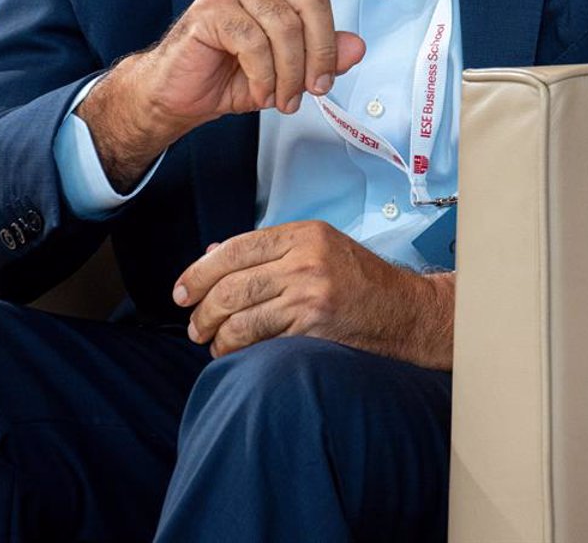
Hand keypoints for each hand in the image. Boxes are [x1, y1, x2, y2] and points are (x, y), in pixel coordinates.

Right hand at [82, 0, 383, 189]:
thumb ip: (324, 56)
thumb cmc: (234, 75)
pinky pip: (255, 44)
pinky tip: (260, 92)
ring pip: (285, 27)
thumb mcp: (291, 71)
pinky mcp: (213, 10)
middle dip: (321, 52)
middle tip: (317, 89)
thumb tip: (357, 46)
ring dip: (291, 74)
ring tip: (286, 99)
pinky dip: (264, 77)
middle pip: (313, 0)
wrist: (180, 94)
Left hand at [172, 220, 454, 369]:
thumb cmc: (360, 281)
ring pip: (240, 314)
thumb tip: (212, 254)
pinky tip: (233, 353)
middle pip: (231, 283)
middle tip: (193, 325)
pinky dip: (237, 349)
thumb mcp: (318, 248)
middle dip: (202, 309)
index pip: (235, 247)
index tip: (182, 291)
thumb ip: (269, 251)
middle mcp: (305, 259)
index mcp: (303, 234)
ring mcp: (310, 292)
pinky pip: (259, 339)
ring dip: (215, 334)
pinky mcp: (313, 325)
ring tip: (210, 342)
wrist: (405, 311)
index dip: (199, 271)